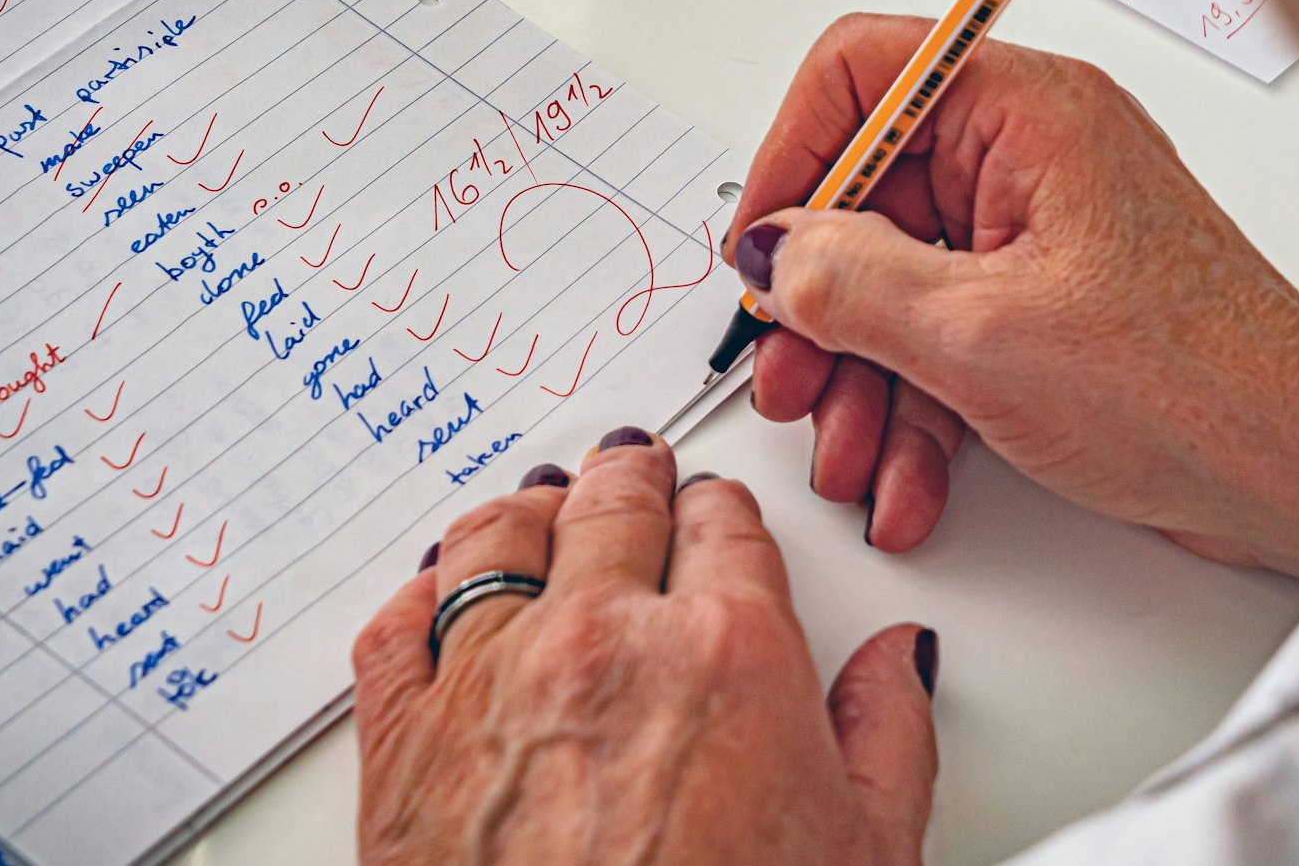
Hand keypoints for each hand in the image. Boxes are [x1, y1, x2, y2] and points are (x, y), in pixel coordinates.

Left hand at [353, 428, 938, 865]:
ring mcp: (490, 684)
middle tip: (633, 471)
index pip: (725, 523)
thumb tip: (901, 663)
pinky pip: (397, 628)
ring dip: (525, 512)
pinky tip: (439, 591)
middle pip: (612, 504)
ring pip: (496, 539)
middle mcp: (600, 644)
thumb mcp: (867, 854)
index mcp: (726, 652)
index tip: (720, 516)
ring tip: (539, 505)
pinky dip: (420, 595)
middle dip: (630, 480)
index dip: (724, 509)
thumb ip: (890, 734)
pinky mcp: (402, 743)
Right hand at [726, 14, 1298, 584]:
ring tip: (846, 454)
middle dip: (819, 306)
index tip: (759, 244)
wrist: (1297, 473)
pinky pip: (943, 341)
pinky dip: (915, 412)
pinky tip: (904, 485)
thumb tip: (773, 252)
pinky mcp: (1046, 310)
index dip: (792, 154)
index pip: (861, 72)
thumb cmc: (1192, 386)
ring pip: (897, 286)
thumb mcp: (982, 334)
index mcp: (1025, 113)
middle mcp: (1029, 158)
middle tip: (787, 372)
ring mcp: (1037, 238)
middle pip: (867, 200)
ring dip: (860, 380)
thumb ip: (851, 281)